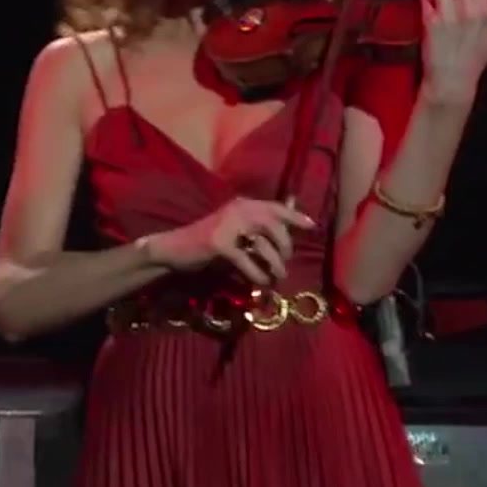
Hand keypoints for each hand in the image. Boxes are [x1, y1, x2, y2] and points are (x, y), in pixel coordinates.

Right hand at [143, 196, 317, 284]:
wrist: (174, 249)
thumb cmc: (206, 241)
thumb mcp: (234, 229)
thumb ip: (257, 227)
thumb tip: (288, 225)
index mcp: (242, 204)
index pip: (275, 206)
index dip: (295, 216)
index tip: (312, 226)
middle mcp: (237, 210)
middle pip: (274, 224)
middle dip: (286, 245)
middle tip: (286, 260)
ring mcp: (227, 226)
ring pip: (263, 245)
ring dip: (275, 264)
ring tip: (277, 276)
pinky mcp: (219, 244)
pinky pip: (247, 261)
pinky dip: (257, 274)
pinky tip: (260, 282)